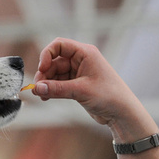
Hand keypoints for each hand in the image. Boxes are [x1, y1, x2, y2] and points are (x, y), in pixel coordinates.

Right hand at [32, 38, 157, 141]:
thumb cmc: (109, 96)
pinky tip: (46, 97)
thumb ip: (56, 89)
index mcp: (85, 53)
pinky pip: (58, 83)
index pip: (59, 45)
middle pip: (54, 61)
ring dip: (46, 84)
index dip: (47, 55)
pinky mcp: (76, 84)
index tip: (41, 69)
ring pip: (54, 73)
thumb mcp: (80, 91)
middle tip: (37, 88)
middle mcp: (81, 60)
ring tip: (41, 96)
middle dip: (44, 74)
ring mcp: (78, 72)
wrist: (122, 113)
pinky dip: (51, 89)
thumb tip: (37, 88)